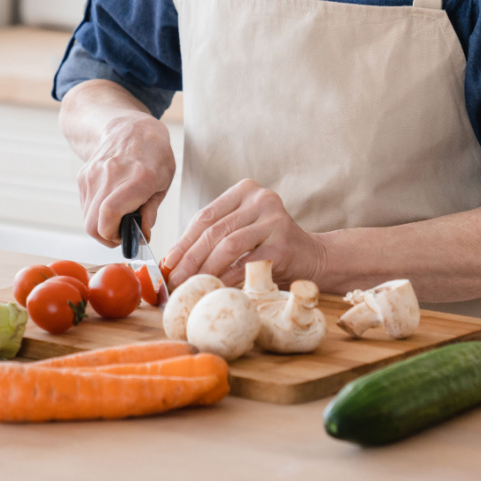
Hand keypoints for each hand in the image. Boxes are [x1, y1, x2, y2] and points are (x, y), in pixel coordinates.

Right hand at [76, 112, 174, 246]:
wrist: (130, 128)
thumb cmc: (153, 155)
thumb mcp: (164, 182)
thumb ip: (152, 211)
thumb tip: (141, 236)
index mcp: (138, 177)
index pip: (111, 213)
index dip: (115, 234)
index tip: (126, 237)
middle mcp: (111, 175)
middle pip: (94, 224)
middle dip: (107, 238)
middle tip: (122, 234)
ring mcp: (93, 175)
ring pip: (87, 219)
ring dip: (101, 227)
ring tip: (118, 219)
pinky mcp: (83, 176)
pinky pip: (85, 207)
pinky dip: (96, 214)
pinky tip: (110, 204)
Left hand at [162, 179, 327, 287]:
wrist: (313, 257)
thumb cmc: (269, 246)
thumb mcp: (241, 231)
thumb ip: (214, 237)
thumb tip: (173, 261)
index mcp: (245, 190)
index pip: (205, 216)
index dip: (183, 241)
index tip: (167, 263)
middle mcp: (260, 199)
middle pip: (214, 230)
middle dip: (190, 258)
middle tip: (175, 280)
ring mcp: (274, 219)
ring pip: (228, 245)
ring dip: (205, 269)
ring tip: (190, 286)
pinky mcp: (282, 243)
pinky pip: (246, 262)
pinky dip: (227, 278)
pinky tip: (214, 289)